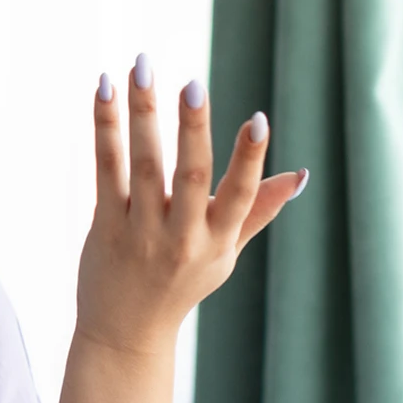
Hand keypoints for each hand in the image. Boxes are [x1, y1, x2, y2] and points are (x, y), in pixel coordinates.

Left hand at [52, 54, 304, 402]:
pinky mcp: (104, 228)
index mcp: (217, 242)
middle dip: (193, 128)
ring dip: (142, 113)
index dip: (251, 160)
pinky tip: (105, 89)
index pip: (239, 197)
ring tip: (142, 67)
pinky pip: (105, 170)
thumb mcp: (225, 256)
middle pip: (189, 177)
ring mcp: (139, 233)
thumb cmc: (180, 286)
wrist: (125, 335)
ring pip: (142, 166)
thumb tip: (299, 176)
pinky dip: (105, 129)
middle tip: (193, 82)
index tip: (258, 120)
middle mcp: (180, 239)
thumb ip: (256, 211)